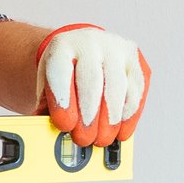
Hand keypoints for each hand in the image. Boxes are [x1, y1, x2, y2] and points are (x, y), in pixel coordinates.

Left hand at [35, 23, 149, 147]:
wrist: (81, 49)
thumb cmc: (64, 73)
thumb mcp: (47, 87)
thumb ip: (49, 109)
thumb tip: (52, 137)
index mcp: (62, 47)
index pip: (61, 73)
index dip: (63, 102)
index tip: (64, 126)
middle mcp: (90, 42)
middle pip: (92, 83)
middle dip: (89, 117)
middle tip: (85, 139)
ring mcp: (117, 49)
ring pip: (118, 89)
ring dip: (111, 121)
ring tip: (102, 140)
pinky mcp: (136, 61)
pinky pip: (136, 93)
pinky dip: (128, 117)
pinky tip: (121, 132)